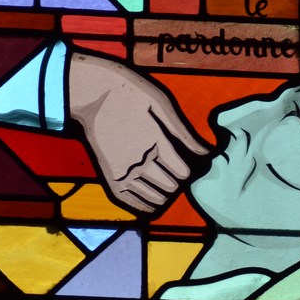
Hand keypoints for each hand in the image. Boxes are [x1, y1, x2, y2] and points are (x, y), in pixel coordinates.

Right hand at [69, 52, 208, 213]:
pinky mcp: (111, 179)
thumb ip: (183, 132)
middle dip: (177, 180)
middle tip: (174, 170)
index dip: (187, 169)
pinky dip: (147, 205)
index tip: (185, 162)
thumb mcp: (162, 104)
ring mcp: (123, 172)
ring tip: (164, 180)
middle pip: (170, 186)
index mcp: (154, 141)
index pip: (182, 172)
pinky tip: (153, 197)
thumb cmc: (131, 95)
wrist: (93, 95)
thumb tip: (206, 152)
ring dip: (164, 192)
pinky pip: (134, 204)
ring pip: (155, 198)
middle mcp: (138, 161)